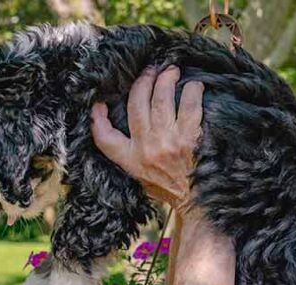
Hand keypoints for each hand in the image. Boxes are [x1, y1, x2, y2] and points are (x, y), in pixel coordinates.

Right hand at [90, 66, 203, 210]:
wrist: (198, 203)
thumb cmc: (170, 188)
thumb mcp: (141, 177)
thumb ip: (130, 156)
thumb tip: (120, 129)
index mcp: (131, 160)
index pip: (104, 138)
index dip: (97, 118)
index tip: (99, 103)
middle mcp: (146, 149)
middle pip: (136, 104)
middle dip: (143, 81)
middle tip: (151, 71)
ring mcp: (168, 142)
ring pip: (161, 98)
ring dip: (166, 79)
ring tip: (172, 71)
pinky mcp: (190, 138)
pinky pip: (189, 104)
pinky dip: (192, 90)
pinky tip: (193, 86)